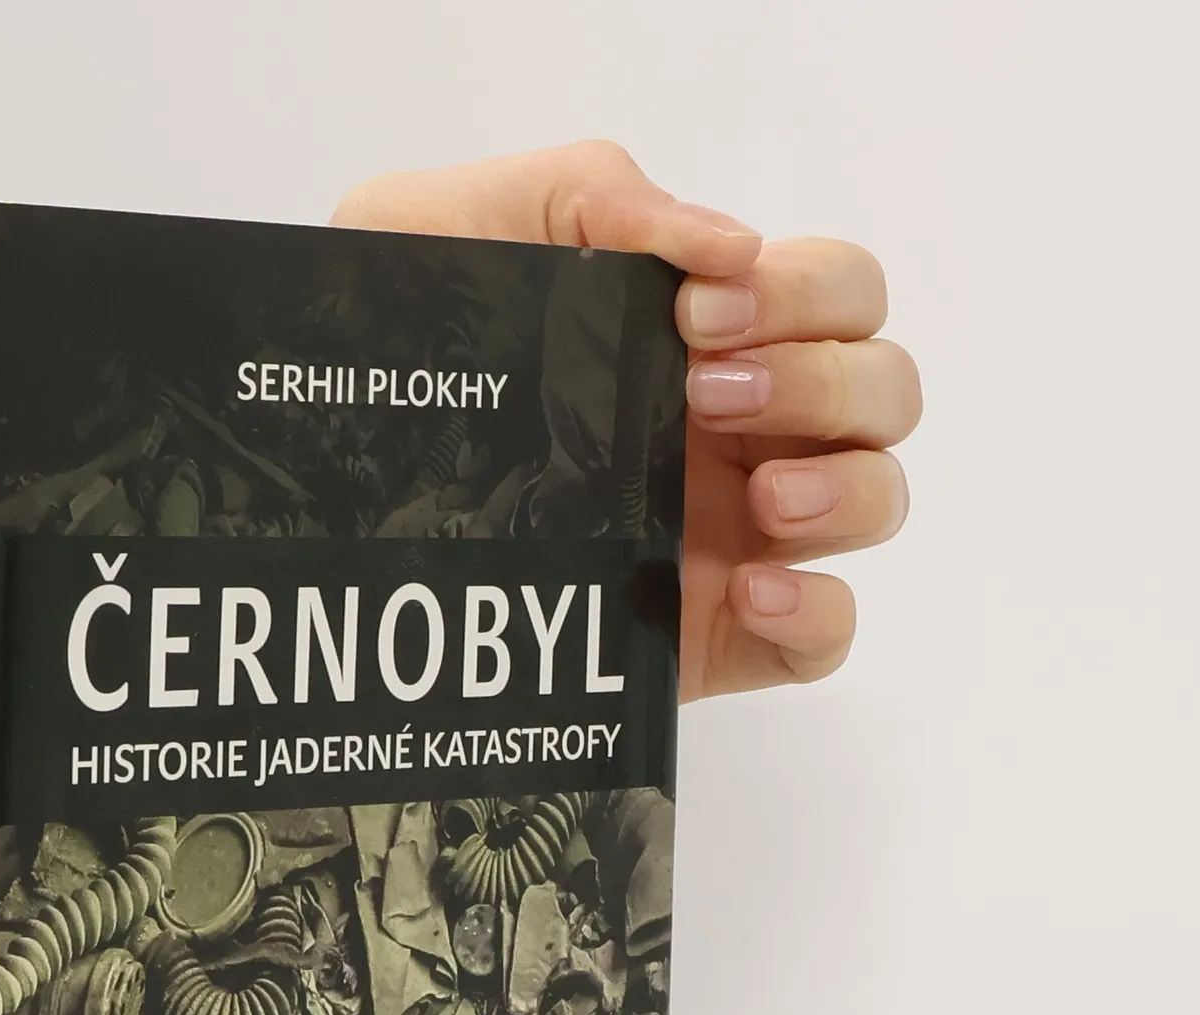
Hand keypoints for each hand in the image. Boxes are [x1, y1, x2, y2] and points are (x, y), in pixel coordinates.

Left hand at [333, 142, 919, 700]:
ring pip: (877, 500)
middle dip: (825, 382)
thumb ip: (592, 193)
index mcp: (703, 335)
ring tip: (764, 499)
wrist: (318, 473)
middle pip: (882, 391)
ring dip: (850, 488)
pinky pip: (823, 636)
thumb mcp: (467, 224)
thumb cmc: (391, 341)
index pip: (837, 292)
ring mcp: (730, 533)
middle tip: (703, 396)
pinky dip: (822, 611)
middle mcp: (735, 430)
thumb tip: (725, 246)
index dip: (806, 294)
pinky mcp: (707, 633)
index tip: (700, 316)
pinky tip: (755, 586)